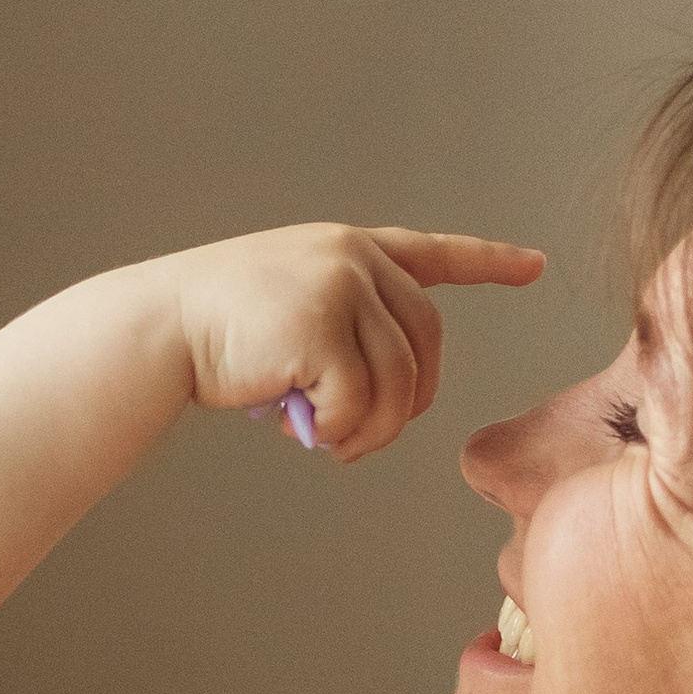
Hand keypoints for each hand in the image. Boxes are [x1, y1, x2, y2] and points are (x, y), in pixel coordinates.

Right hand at [162, 223, 545, 460]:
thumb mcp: (293, 313)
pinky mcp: (321, 322)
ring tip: (330, 444)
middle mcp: (353, 256)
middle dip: (407, 403)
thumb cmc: (217, 335)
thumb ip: (348, 330)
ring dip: (370, 429)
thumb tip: (388, 399)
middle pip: (425, 342)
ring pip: (399, 378)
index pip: (433, 255)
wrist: (157, 330)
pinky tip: (301, 429)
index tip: (534, 265)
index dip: (488, 262)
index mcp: (349, 250)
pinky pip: (358, 399)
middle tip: (362, 439)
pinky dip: (335, 430)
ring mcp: (339, 284)